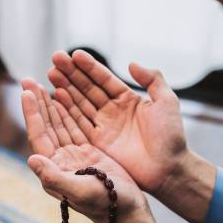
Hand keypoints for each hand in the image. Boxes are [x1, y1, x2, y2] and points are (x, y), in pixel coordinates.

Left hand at [20, 79, 149, 222]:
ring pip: (60, 125)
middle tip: (28, 78)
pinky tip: (64, 97)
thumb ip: (54, 177)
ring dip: (50, 104)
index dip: (32, 113)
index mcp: (55, 168)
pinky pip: (76, 127)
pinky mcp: (90, 155)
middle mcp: (61, 162)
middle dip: (37, 103)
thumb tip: (31, 159)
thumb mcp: (80, 191)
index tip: (27, 90)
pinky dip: (69, 111)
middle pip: (46, 126)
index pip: (39, 136)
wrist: (128, 213)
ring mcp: (75, 157)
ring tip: (42, 82)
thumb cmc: (106, 205)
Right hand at [46, 50, 189, 195]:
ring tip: (51, 74)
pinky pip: (79, 123)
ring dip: (65, 88)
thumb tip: (132, 63)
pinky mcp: (98, 143)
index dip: (90, 66)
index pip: (104, 79)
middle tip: (56, 59)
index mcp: (128, 99)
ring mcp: (104, 127)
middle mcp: (113, 111)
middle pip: (88, 88)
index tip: (75, 54)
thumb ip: (152, 80)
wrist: (169, 168)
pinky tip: (56, 96)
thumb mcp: (166, 101)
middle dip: (71, 74)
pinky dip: (67, 111)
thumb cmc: (171, 136)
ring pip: (80, 103)